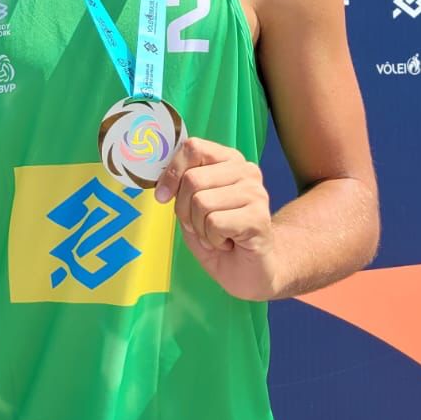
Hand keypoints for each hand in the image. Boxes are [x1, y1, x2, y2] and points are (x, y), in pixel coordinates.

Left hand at [154, 138, 277, 300]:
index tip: (163, 196)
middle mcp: (246, 171)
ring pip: (201, 202)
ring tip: (215, 235)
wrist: (250, 271)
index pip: (194, 148)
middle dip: (184, 210)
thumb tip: (161, 181)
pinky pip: (215, 223)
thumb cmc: (220, 237)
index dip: (172, 172)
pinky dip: (212, 239)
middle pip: (192, 179)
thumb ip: (180, 187)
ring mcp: (256, 193)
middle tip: (198, 226)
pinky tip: (227, 243)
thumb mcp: (192, 208)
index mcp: (228, 161)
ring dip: (199, 228)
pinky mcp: (259, 217)